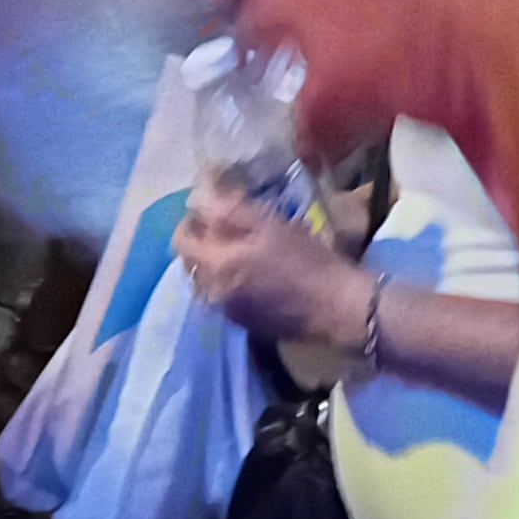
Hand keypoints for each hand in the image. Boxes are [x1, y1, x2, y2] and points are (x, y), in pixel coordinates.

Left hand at [175, 183, 363, 346]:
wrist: (338, 307)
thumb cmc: (307, 260)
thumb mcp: (270, 224)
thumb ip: (229, 209)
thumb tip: (200, 194)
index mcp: (216, 265)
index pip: (181, 240)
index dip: (191, 221)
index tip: (208, 208)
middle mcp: (212, 292)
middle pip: (190, 262)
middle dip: (201, 241)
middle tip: (224, 225)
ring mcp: (228, 311)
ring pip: (206, 281)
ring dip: (214, 262)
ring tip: (238, 248)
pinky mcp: (245, 323)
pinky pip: (223, 297)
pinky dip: (228, 280)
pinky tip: (252, 273)